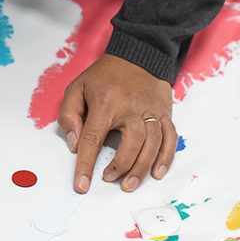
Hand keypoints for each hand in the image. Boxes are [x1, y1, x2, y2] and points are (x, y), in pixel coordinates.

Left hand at [58, 54, 176, 193]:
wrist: (138, 54)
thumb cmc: (104, 75)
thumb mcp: (77, 88)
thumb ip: (69, 116)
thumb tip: (75, 145)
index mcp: (105, 103)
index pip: (93, 140)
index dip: (86, 166)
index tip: (82, 186)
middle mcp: (131, 108)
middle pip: (130, 145)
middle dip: (120, 167)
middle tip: (109, 178)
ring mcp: (151, 111)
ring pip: (152, 145)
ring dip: (141, 168)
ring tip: (129, 183)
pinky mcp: (165, 113)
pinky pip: (170, 138)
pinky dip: (166, 158)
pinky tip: (157, 172)